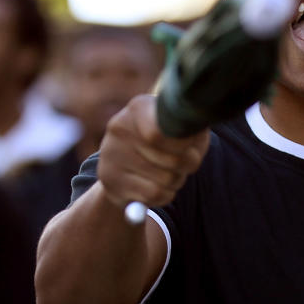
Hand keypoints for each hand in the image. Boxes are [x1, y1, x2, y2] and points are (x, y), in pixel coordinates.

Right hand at [96, 94, 209, 209]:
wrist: (128, 164)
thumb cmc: (168, 141)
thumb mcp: (183, 128)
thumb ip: (193, 129)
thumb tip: (193, 136)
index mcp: (139, 107)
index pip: (163, 133)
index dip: (185, 145)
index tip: (190, 146)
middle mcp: (119, 128)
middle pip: (174, 160)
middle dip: (188, 165)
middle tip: (185, 162)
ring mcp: (111, 155)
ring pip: (167, 180)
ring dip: (178, 180)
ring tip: (170, 172)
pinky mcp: (110, 181)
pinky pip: (155, 195)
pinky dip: (166, 194)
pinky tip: (158, 185)